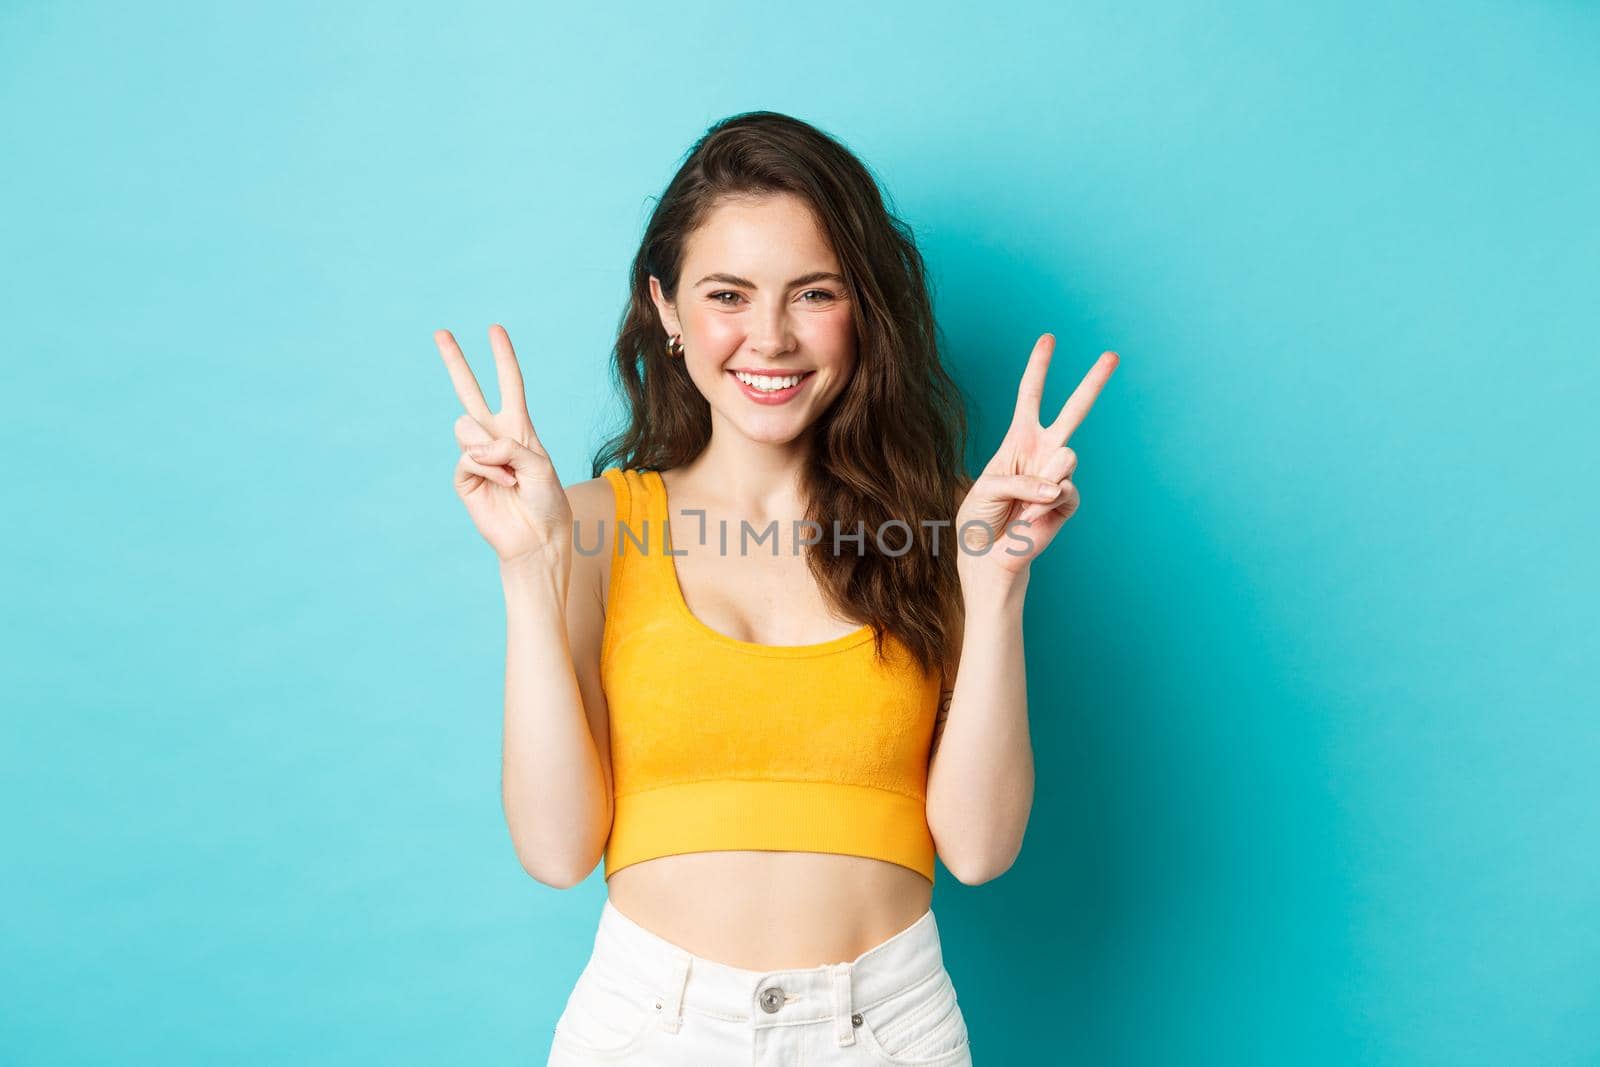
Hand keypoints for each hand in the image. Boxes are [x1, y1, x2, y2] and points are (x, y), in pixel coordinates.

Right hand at [435, 324, 572, 565]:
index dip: (502, 358)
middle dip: (455, 362)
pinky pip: (469, 458)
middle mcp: (495, 437)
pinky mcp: (464, 477)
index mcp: (518, 428)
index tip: (495, 329)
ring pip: (466, 428)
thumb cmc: (547, 501)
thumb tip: (474, 447)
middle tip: (441, 332)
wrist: (537, 538)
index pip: (509, 385)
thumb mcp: (540, 465)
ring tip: (510, 475)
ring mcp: (477, 456)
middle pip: (469, 391)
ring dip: (490, 450)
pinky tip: (504, 486)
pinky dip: (490, 471)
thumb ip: (509, 446)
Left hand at [954, 334, 1117, 580]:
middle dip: (1093, 383)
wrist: (989, 556)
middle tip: (1113, 355)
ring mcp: (1058, 476)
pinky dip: (1043, 507)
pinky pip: (1064, 493)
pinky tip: (1032, 519)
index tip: (1049, 338)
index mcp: (1019, 440)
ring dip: (1044, 478)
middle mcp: (1043, 453)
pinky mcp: (1066, 503)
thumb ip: (1021, 481)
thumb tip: (1059, 484)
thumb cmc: (980, 518)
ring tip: (1026, 502)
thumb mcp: (987, 489)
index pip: (1031, 397)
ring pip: (1067, 457)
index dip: (1039, 368)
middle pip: (1073, 412)